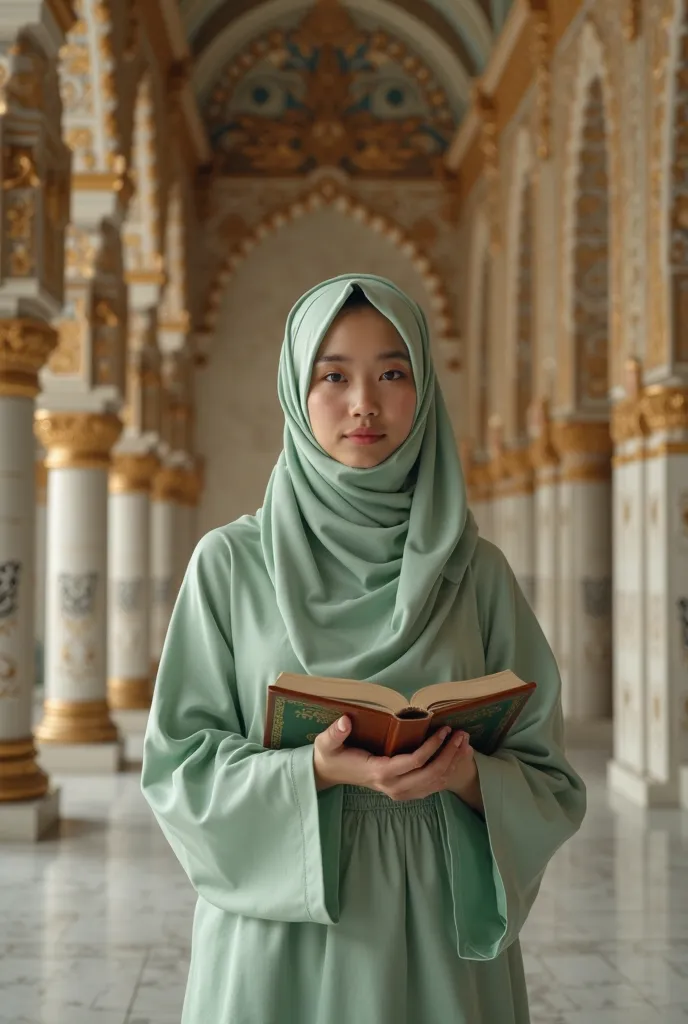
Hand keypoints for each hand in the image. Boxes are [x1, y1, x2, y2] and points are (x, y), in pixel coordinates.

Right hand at [313, 717, 477, 803]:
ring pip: (434, 783)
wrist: (331, 773)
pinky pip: (431, 787)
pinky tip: (456, 757)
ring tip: (465, 743)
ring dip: (452, 763)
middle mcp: (393, 787)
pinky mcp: (404, 792)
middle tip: (462, 735)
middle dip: (449, 755)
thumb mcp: (327, 742)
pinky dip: (447, 773)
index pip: (413, 762)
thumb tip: (344, 722)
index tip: (444, 730)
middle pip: (430, 775)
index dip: (432, 747)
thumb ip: (335, 732)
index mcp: (379, 772)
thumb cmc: (331, 754)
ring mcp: (399, 792)